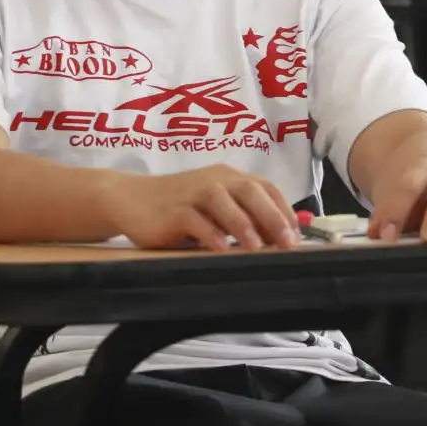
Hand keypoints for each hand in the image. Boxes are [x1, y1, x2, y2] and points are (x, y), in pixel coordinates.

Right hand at [101, 165, 298, 252]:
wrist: (129, 198)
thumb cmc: (177, 206)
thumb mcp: (213, 207)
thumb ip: (240, 216)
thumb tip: (276, 238)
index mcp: (228, 177)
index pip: (265, 187)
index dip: (283, 210)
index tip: (297, 235)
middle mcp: (213, 180)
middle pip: (249, 191)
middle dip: (271, 216)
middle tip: (286, 243)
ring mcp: (192, 193)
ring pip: (222, 201)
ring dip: (242, 224)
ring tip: (256, 247)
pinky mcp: (172, 210)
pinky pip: (194, 220)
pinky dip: (209, 233)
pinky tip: (220, 248)